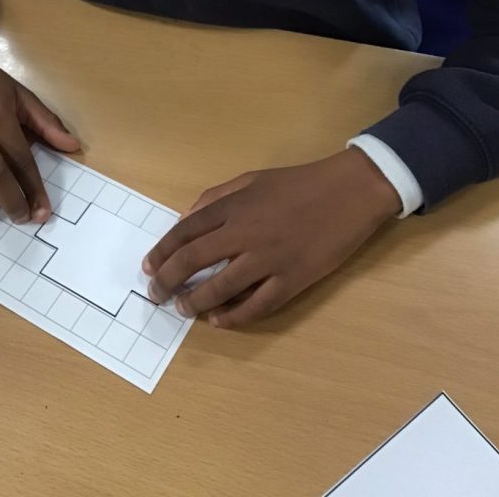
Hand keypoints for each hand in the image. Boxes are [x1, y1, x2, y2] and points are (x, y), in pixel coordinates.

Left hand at [143, 148, 400, 327]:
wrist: (350, 190)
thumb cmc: (298, 183)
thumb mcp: (252, 178)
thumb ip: (217, 197)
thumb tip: (186, 219)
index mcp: (234, 205)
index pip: (184, 232)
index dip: (161, 252)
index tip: (149, 267)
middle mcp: (245, 232)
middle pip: (192, 260)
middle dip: (167, 281)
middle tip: (155, 295)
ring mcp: (269, 258)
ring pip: (220, 288)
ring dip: (194, 302)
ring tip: (182, 309)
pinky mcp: (293, 279)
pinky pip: (257, 305)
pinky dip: (234, 317)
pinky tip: (218, 320)